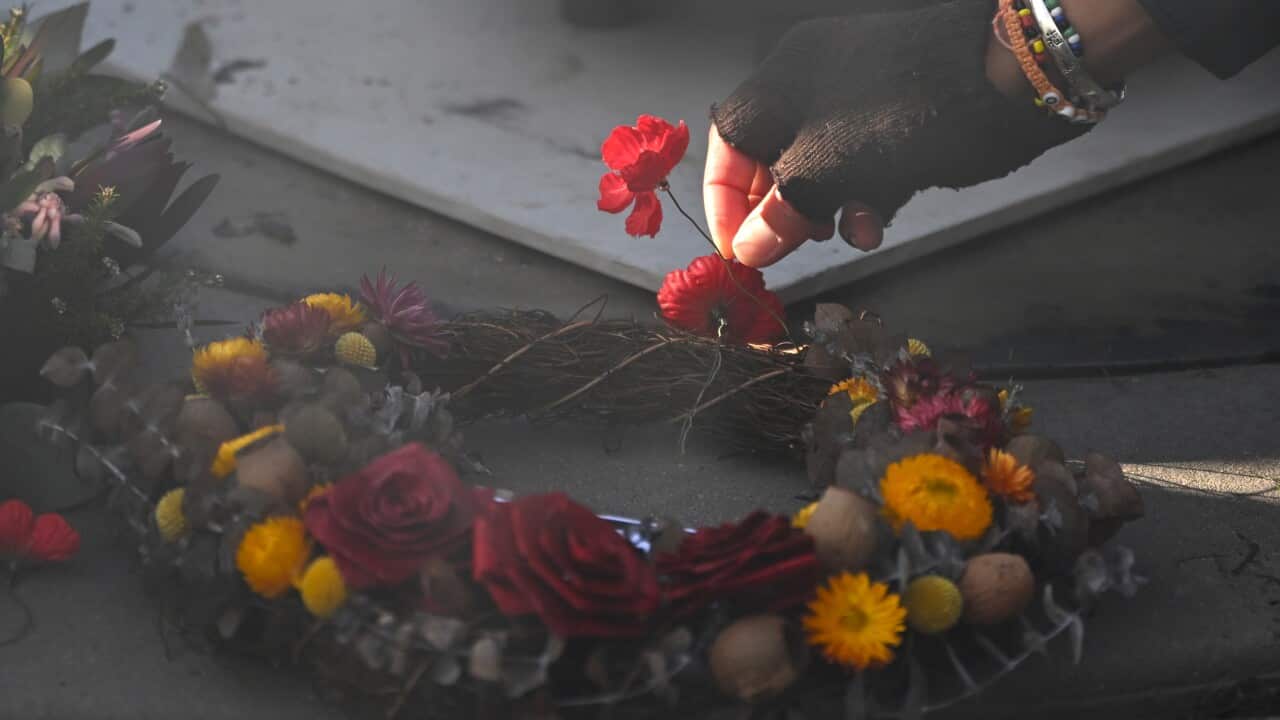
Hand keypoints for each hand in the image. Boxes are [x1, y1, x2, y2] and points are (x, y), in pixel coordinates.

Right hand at [704, 1, 1088, 266]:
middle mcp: (812, 85)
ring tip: (852, 232)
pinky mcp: (896, 122)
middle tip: (791, 249)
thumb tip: (747, 249)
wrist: (1007, 77)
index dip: (725, 200)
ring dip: (828, 213)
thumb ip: (780, 213)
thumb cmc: (903, 115)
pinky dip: (864, 198)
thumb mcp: (826, 171)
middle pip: (772, 161)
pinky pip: (861, 169)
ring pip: (820, 172)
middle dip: (783, 211)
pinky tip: (878, 219)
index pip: (727, 142)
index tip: (738, 251)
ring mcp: (857, 102)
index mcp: (782, 80)